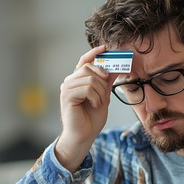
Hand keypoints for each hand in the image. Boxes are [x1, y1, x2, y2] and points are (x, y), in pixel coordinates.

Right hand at [55, 45, 116, 171]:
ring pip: (90, 78)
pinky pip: (87, 88)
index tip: (105, 48)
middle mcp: (70, 82)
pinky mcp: (67, 96)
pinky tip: (94, 105)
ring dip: (100, 92)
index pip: (84, 61)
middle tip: (104, 94)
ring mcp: (67, 88)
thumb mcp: (103, 96)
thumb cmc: (91, 118)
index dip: (94, 53)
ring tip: (98, 103)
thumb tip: (117, 67)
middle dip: (102, 80)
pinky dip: (95, 97)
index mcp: (78, 80)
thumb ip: (107, 81)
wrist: (84, 135)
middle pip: (89, 68)